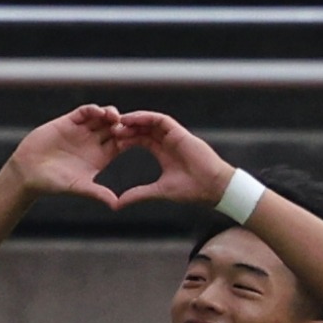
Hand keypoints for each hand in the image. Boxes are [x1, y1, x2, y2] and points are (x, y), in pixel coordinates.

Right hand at [5, 105, 130, 206]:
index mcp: (100, 158)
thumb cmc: (53, 184)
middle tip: (130, 124)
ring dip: (110, 115)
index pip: (120, 144)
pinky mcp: (68, 122)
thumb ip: (97, 193)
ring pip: (101, 117)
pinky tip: (98, 112)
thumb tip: (116, 205)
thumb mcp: (78, 187)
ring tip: (115, 117)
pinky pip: (84, 112)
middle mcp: (92, 143)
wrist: (28, 172)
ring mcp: (81, 131)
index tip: (139, 139)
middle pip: (114, 128)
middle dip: (122, 124)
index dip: (130, 140)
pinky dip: (92, 110)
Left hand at [111, 112, 234, 210]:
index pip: (141, 141)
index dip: (127, 140)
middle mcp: (167, 141)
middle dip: (128, 128)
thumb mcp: (158, 191)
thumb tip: (117, 204)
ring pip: (150, 122)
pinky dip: (145, 117)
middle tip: (111, 129)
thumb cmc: (190, 190)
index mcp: (163, 153)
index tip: (112, 143)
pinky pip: (159, 120)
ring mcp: (174, 135)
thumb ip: (138, 194)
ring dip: (134, 120)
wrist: (211, 186)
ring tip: (118, 122)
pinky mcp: (179, 132)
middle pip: (143, 129)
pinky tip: (132, 119)